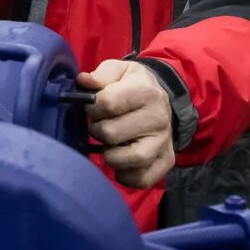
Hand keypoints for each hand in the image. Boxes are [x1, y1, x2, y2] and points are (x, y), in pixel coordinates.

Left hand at [78, 58, 175, 188]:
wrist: (160, 98)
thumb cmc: (131, 84)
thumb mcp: (119, 70)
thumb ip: (100, 75)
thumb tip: (83, 81)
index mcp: (146, 91)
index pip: (107, 103)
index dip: (91, 107)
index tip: (93, 106)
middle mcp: (159, 118)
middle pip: (111, 134)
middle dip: (97, 130)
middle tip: (100, 125)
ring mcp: (164, 141)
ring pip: (129, 159)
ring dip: (110, 155)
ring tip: (110, 144)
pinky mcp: (166, 160)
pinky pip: (142, 179)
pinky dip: (125, 175)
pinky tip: (120, 161)